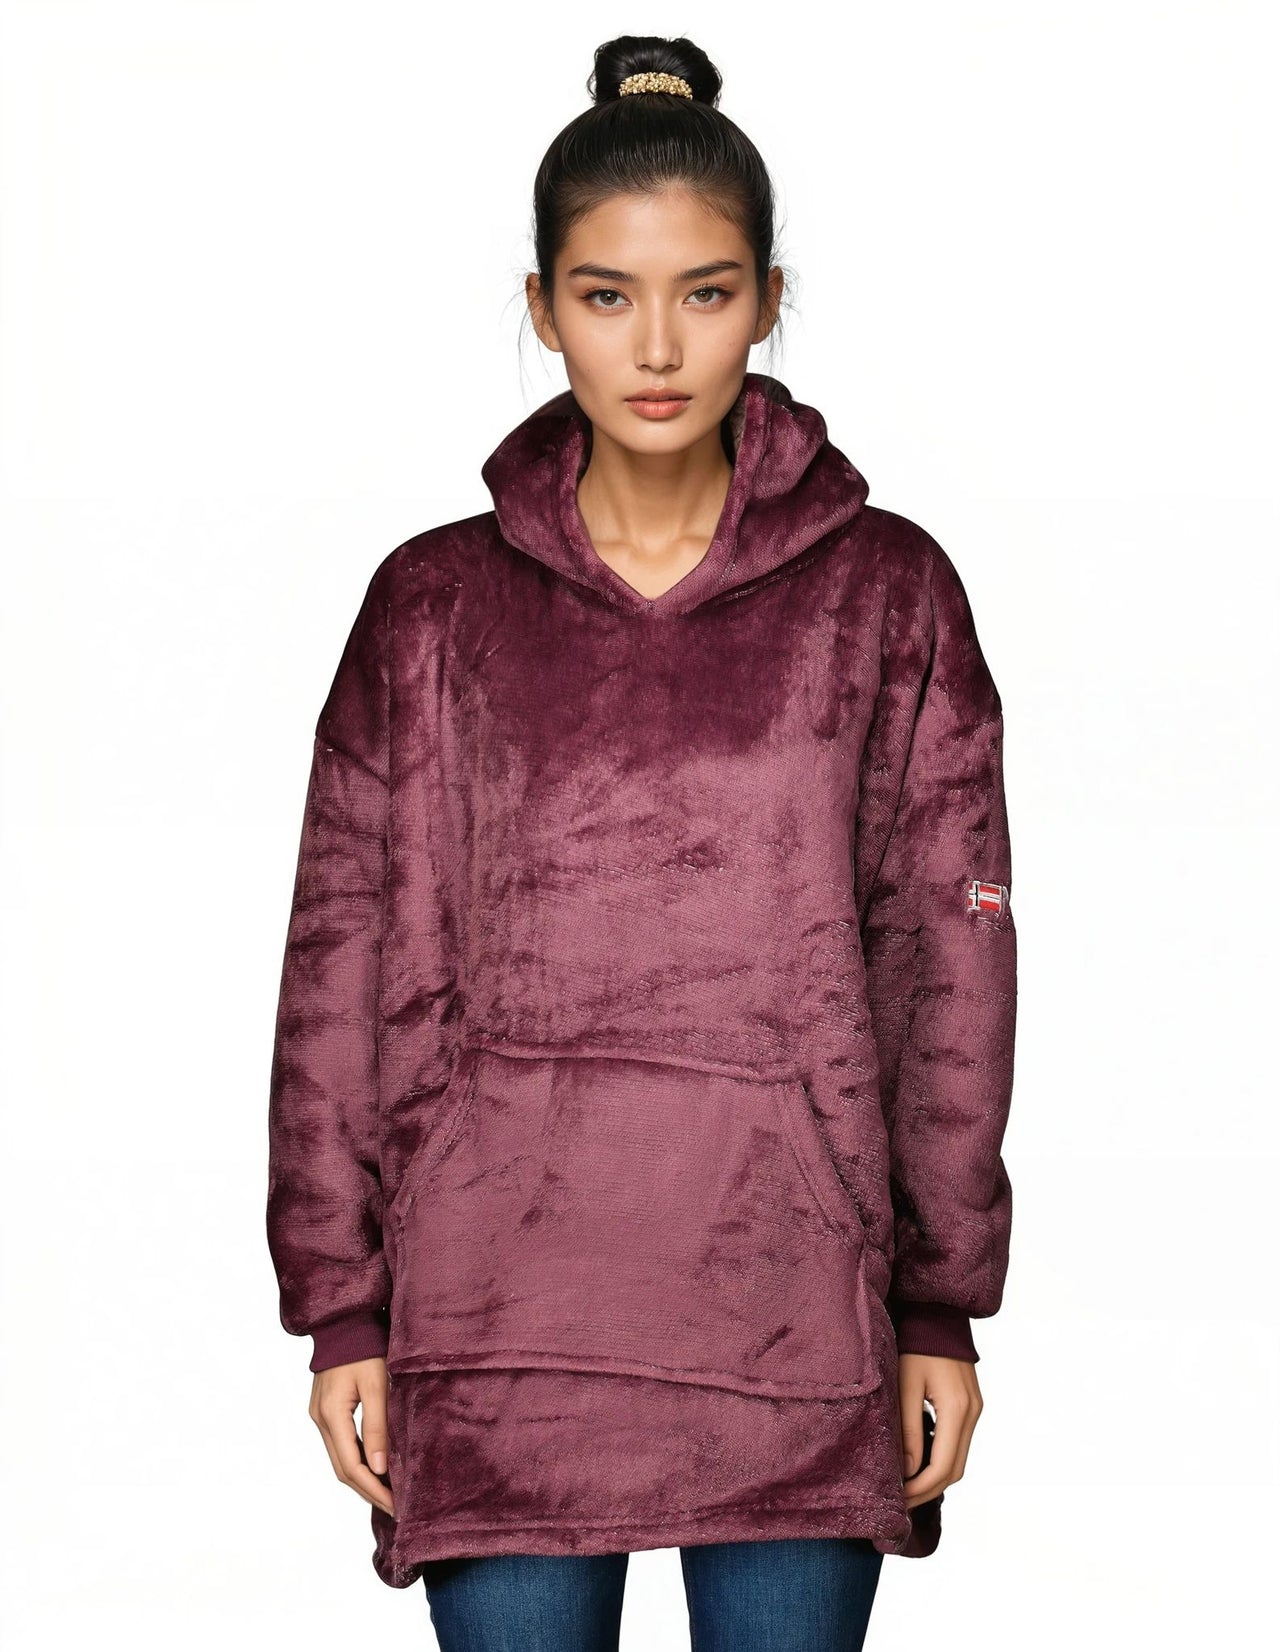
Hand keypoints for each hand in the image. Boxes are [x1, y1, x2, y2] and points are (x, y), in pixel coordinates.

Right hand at [309, 1357, 394, 1517]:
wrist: (345, 1321)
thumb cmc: (365, 1348)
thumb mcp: (377, 1385)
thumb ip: (378, 1427)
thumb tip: (380, 1468)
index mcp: (331, 1415)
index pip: (352, 1466)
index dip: (374, 1489)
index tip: (396, 1504)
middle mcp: (320, 1420)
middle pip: (343, 1469)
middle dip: (369, 1490)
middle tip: (395, 1507)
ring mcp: (320, 1415)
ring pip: (340, 1458)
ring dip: (363, 1478)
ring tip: (389, 1492)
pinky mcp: (325, 1409)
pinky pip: (340, 1444)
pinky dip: (357, 1459)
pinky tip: (375, 1466)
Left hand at [897, 1352, 982, 1509]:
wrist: (937, 1315)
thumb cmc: (916, 1345)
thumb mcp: (905, 1385)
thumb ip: (908, 1430)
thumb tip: (907, 1471)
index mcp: (957, 1410)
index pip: (943, 1467)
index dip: (920, 1489)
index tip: (897, 1499)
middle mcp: (973, 1413)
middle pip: (955, 1470)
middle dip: (927, 1489)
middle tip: (899, 1501)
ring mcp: (975, 1410)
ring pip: (959, 1459)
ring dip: (935, 1477)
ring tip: (906, 1486)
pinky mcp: (971, 1405)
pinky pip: (959, 1443)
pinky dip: (941, 1459)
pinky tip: (919, 1462)